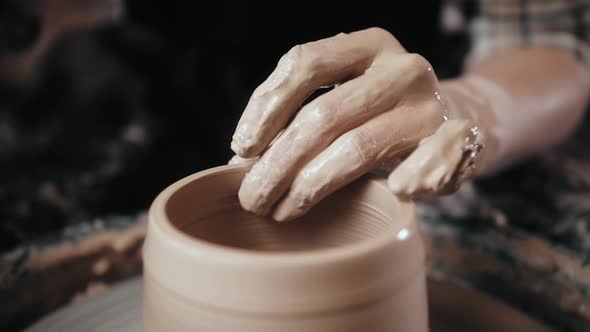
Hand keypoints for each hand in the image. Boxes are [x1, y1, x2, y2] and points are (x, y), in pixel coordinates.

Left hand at [231, 28, 481, 221]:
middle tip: (252, 197)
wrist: (455, 119)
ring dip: (311, 185)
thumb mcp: (342, 99)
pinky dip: (399, 185)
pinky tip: (378, 198)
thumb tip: (241, 161)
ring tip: (281, 210)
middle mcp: (401, 68)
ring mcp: (429, 104)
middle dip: (278, 162)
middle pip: (324, 114)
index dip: (266, 106)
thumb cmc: (380, 114)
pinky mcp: (457, 142)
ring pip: (357, 147)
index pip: (304, 63)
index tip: (242, 148)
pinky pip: (422, 168)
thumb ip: (299, 119)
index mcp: (367, 46)